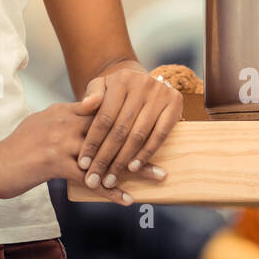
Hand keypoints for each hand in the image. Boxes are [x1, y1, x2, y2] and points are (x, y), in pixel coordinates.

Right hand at [0, 92, 162, 205]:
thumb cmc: (18, 147)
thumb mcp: (42, 123)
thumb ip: (66, 117)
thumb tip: (86, 112)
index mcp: (63, 110)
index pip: (104, 108)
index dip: (130, 114)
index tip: (155, 118)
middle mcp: (64, 121)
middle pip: (113, 128)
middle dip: (142, 139)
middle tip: (168, 147)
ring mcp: (60, 141)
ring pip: (107, 154)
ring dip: (136, 168)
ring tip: (159, 176)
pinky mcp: (54, 163)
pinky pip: (90, 179)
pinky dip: (111, 191)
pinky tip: (127, 199)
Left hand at [77, 70, 180, 190]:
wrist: (143, 80)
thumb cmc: (116, 89)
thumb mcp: (101, 85)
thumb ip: (92, 95)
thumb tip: (85, 105)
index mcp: (121, 80)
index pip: (104, 117)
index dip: (93, 142)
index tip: (83, 163)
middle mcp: (142, 85)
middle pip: (120, 129)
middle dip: (105, 157)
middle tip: (95, 178)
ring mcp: (160, 94)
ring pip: (138, 135)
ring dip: (123, 161)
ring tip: (111, 178)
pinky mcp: (175, 105)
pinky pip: (159, 136)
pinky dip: (145, 154)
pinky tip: (133, 168)